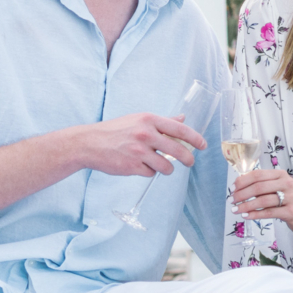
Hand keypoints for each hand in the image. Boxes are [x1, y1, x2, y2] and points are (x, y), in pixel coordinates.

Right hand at [79, 113, 204, 177]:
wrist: (89, 143)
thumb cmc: (115, 130)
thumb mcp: (138, 120)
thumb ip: (162, 121)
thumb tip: (182, 119)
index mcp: (148, 120)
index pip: (179, 129)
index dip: (195, 138)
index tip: (203, 145)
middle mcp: (145, 134)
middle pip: (177, 150)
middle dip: (187, 159)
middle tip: (190, 162)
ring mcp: (139, 151)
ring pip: (166, 166)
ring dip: (166, 168)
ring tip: (159, 164)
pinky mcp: (132, 166)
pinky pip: (151, 173)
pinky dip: (149, 171)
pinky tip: (139, 165)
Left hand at [231, 168, 292, 234]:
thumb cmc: (289, 202)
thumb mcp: (278, 189)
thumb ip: (263, 187)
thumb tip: (239, 187)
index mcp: (281, 175)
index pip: (258, 174)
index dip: (243, 181)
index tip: (232, 188)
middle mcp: (287, 183)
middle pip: (259, 186)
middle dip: (242, 194)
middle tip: (231, 200)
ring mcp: (291, 197)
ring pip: (263, 200)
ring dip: (246, 205)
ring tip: (236, 210)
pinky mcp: (291, 212)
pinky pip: (268, 212)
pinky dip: (255, 214)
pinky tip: (246, 216)